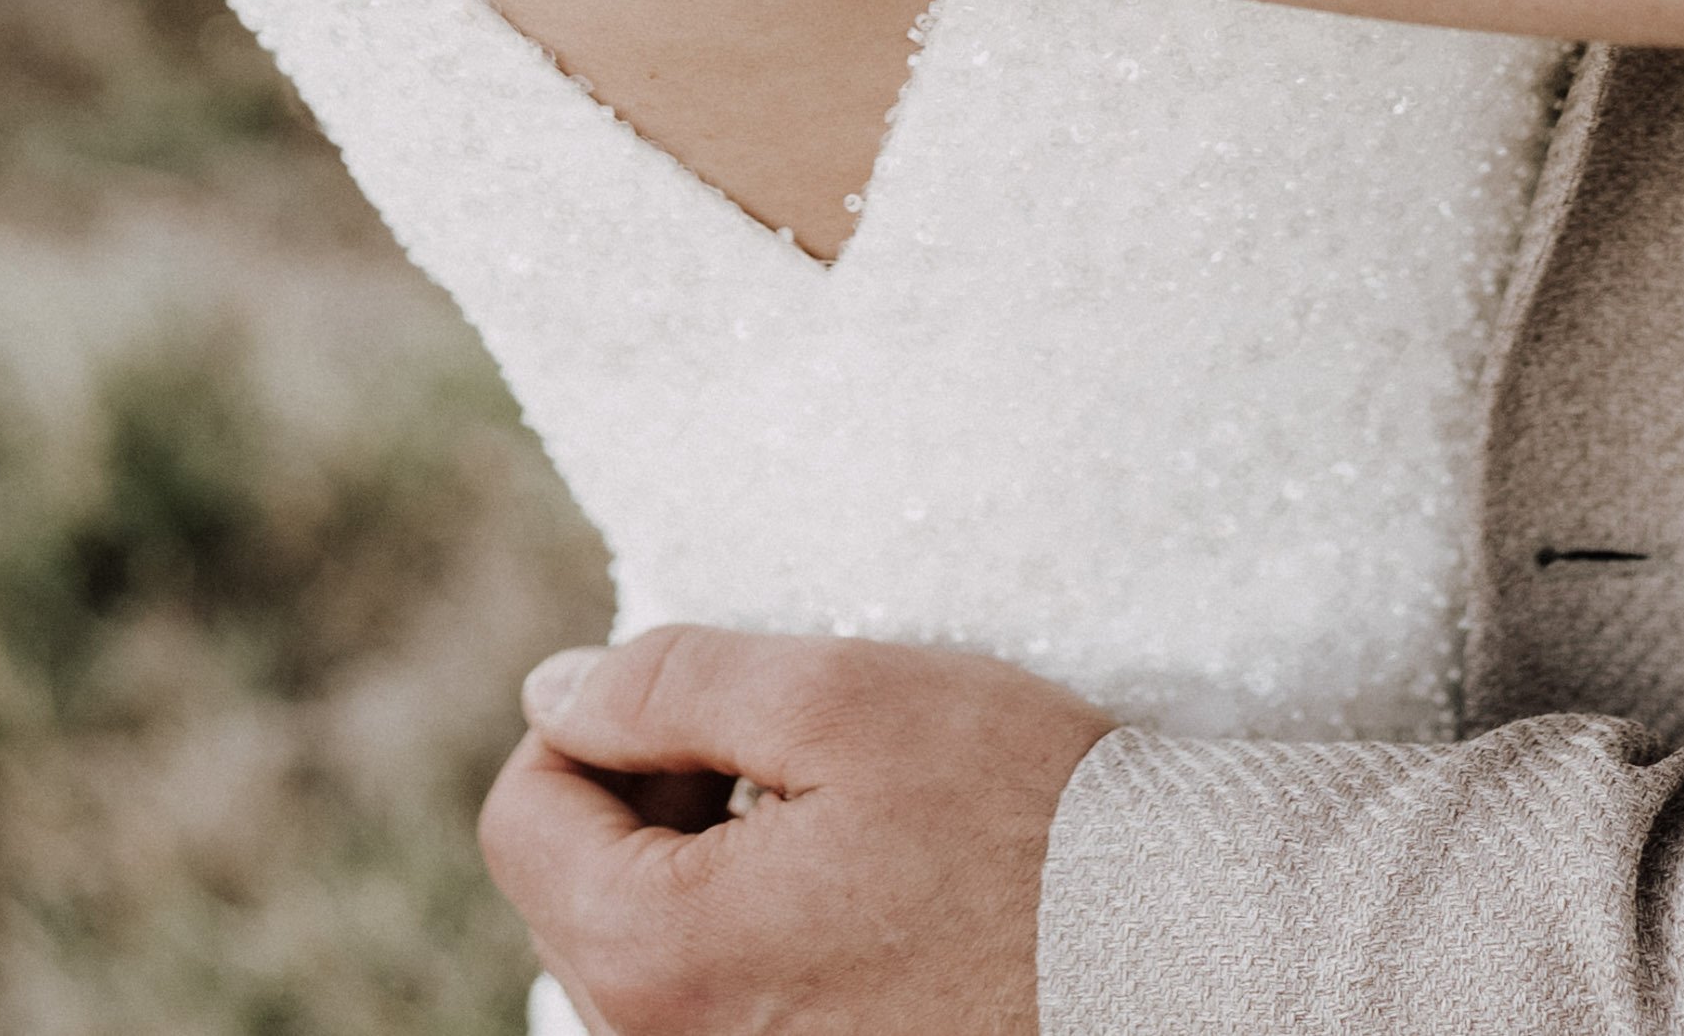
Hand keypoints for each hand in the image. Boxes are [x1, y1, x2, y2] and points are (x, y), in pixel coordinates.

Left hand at [478, 626, 1114, 1035]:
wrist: (1161, 954)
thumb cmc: (1018, 821)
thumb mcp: (841, 699)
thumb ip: (669, 682)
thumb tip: (555, 691)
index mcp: (654, 955)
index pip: (522, 813)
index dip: (600, 725)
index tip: (719, 709)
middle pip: (572, 889)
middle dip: (651, 797)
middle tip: (788, 759)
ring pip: (640, 948)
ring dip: (704, 866)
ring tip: (834, 830)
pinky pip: (713, 1001)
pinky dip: (752, 932)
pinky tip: (856, 901)